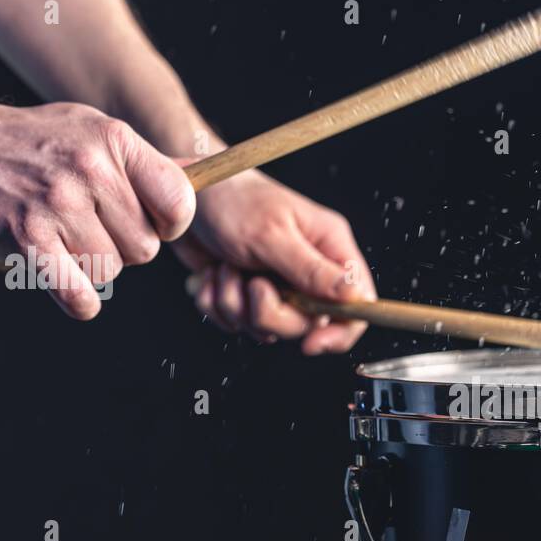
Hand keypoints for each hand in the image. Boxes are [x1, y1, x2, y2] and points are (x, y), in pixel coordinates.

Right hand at [0, 95, 195, 319]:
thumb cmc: (26, 144)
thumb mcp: (89, 132)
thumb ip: (143, 163)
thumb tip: (203, 177)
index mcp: (115, 141)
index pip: (180, 202)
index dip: (168, 224)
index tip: (144, 220)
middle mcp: (92, 169)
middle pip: (145, 248)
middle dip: (120, 246)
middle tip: (83, 226)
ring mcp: (59, 204)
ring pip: (111, 270)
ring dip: (87, 265)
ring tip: (58, 236)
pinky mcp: (28, 238)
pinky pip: (81, 296)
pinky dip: (75, 299)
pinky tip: (58, 275)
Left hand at [173, 170, 376, 354]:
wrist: (183, 196)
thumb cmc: (231, 199)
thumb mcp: (272, 235)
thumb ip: (312, 270)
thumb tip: (355, 296)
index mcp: (329, 248)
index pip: (357, 304)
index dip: (340, 331)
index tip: (310, 343)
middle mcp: (308, 270)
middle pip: (307, 325)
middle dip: (270, 313)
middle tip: (252, 285)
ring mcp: (277, 284)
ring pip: (267, 327)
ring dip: (236, 304)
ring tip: (226, 269)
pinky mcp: (247, 294)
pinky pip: (236, 323)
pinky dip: (217, 303)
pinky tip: (212, 274)